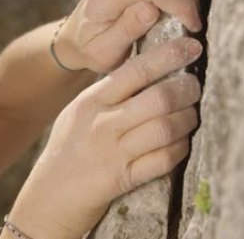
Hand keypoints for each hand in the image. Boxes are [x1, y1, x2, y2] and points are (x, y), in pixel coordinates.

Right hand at [7, 37, 202, 238]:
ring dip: (187, 120)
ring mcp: (112, 152)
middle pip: (158, 97)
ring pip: (165, 128)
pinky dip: (179, 149)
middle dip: (186, 89)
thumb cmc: (69, 149)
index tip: (191, 46)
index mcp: (92, 100)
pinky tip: (182, 143)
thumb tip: (150, 70)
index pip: (135, 70)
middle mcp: (102, 123)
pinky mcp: (121, 179)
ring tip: (192, 115)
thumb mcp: (79, 113)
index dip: (168, 55)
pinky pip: (163, 160)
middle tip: (195, 86)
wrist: (47, 197)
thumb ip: (109, 94)